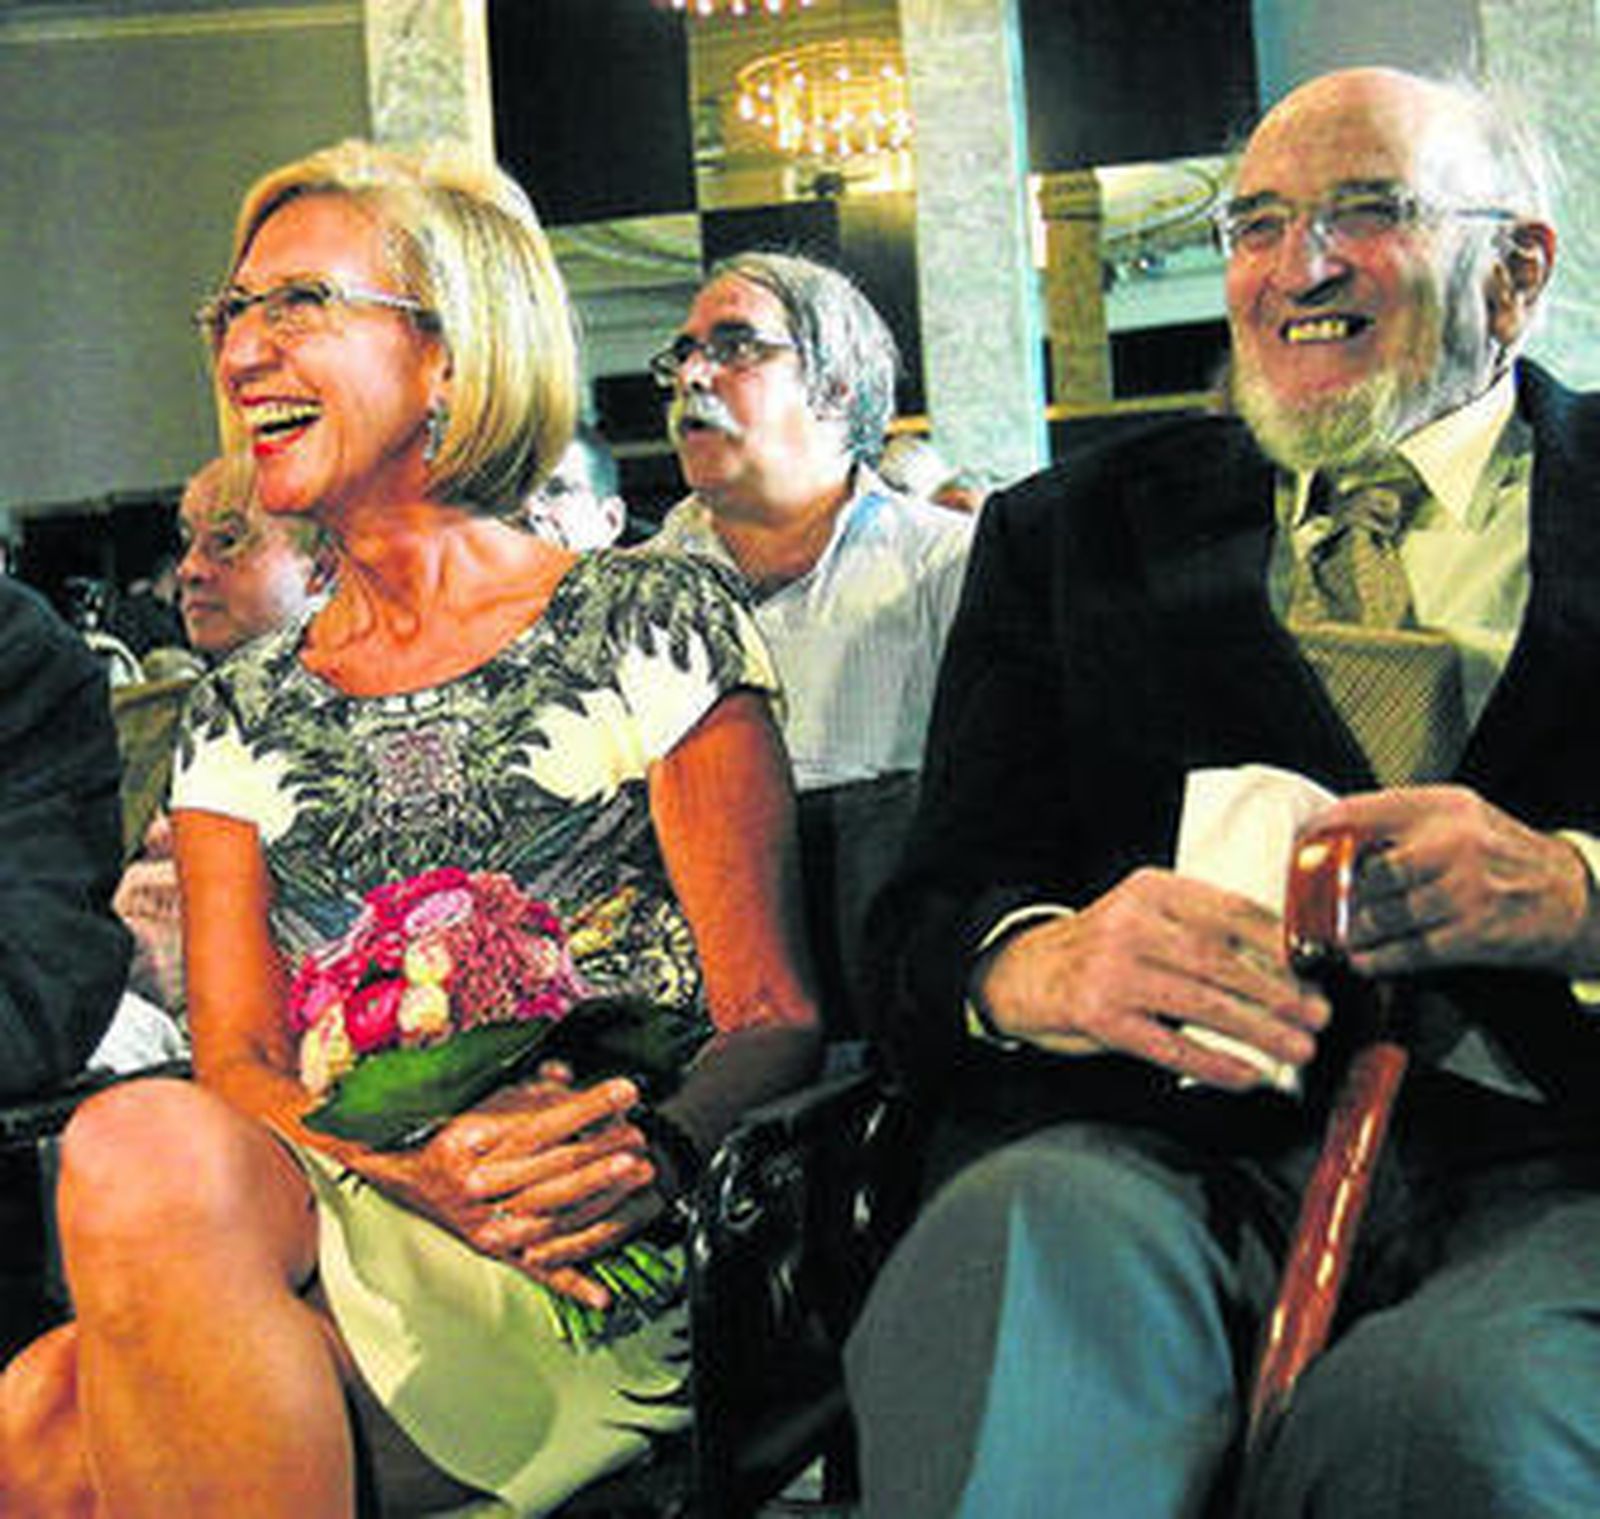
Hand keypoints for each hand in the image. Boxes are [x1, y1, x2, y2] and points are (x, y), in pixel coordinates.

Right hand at [418, 1071, 660, 1306]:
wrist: (402, 1175)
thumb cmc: (448, 1133)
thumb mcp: (480, 1101)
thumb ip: (526, 1089)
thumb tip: (566, 1073)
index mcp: (470, 1141)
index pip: (539, 1123)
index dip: (587, 1107)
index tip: (624, 1092)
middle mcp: (476, 1185)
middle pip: (548, 1167)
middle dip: (600, 1151)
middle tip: (638, 1137)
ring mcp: (485, 1225)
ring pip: (551, 1214)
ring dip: (599, 1195)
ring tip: (637, 1173)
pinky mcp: (495, 1253)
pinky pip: (538, 1272)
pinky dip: (572, 1284)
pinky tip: (603, 1294)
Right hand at [975, 867, 1328, 1089]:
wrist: (1022, 972)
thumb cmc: (1100, 948)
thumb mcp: (1144, 915)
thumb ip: (1200, 926)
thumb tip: (1287, 961)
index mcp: (1151, 891)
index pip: (1230, 911)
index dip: (1280, 943)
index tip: (1316, 968)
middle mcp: (1131, 925)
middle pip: (1221, 960)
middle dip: (1278, 992)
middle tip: (1317, 1015)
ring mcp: (1113, 972)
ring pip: (1202, 1003)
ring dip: (1258, 1030)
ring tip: (1298, 1048)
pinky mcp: (1100, 1017)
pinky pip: (1170, 1045)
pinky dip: (1215, 1063)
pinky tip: (1248, 1076)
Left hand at [1307, 786, 1599, 977]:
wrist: (1570, 894)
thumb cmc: (1499, 853)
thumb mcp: (1455, 815)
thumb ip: (1399, 819)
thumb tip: (1330, 832)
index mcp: (1443, 806)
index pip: (1361, 812)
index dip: (1319, 835)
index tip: (1297, 851)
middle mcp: (1455, 843)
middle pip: (1368, 870)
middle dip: (1332, 894)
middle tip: (1310, 907)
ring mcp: (1467, 890)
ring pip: (1384, 913)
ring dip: (1351, 931)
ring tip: (1335, 936)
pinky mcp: (1475, 933)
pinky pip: (1411, 950)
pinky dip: (1379, 958)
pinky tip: (1363, 959)